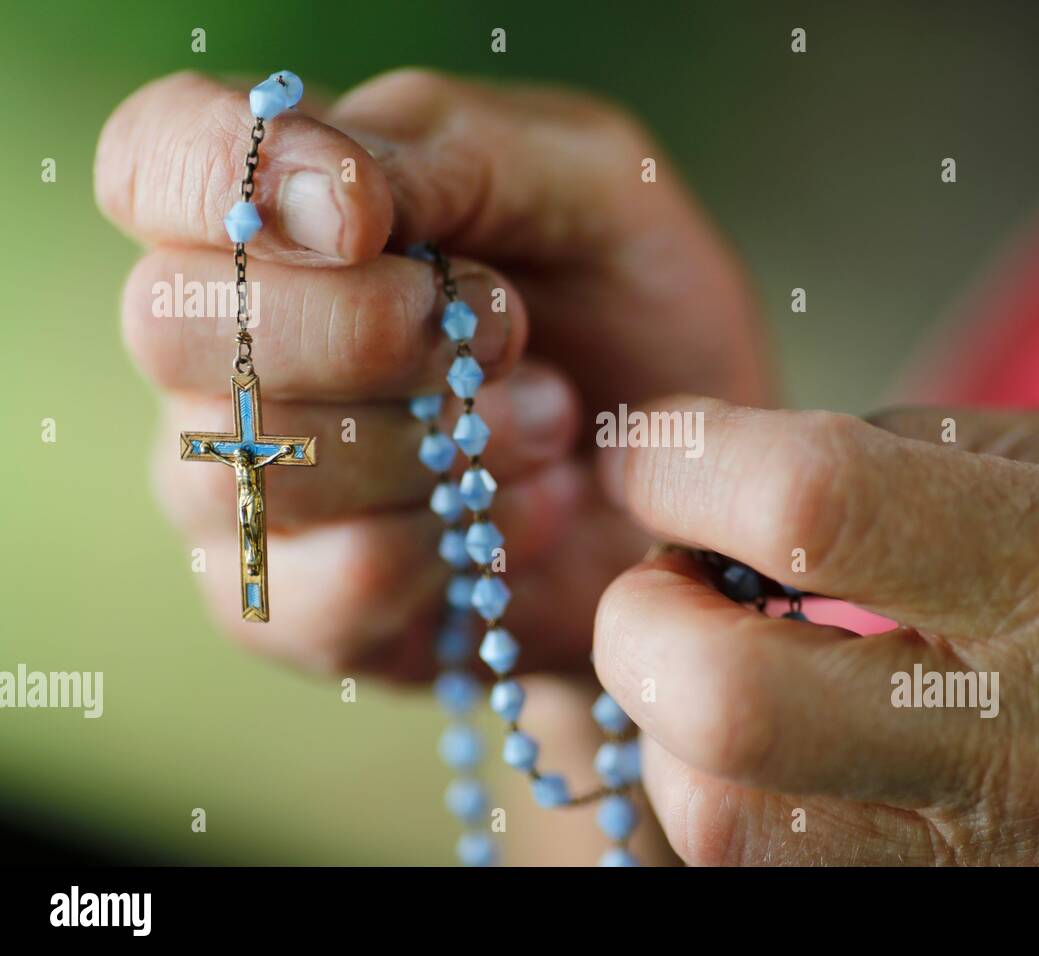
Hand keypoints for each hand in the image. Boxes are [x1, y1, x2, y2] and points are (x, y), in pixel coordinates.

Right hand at [95, 70, 770, 677]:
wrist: (693, 476)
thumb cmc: (634, 311)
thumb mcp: (588, 185)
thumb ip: (447, 156)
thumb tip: (313, 205)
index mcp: (281, 210)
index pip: (152, 156)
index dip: (224, 172)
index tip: (367, 220)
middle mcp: (228, 346)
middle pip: (168, 322)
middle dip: (366, 330)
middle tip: (506, 333)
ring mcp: (243, 484)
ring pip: (259, 465)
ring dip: (443, 445)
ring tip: (550, 424)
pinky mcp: (293, 606)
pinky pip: (329, 587)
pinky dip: (462, 544)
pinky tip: (535, 509)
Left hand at [595, 399, 1038, 863]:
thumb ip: (919, 455)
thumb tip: (736, 474)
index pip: (815, 506)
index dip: (688, 461)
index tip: (652, 446)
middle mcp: (1030, 738)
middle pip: (726, 704)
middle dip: (643, 619)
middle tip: (669, 573)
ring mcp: (991, 865)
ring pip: (723, 827)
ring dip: (672, 726)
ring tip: (719, 659)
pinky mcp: (960, 922)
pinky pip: (773, 878)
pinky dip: (733, 798)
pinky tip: (777, 745)